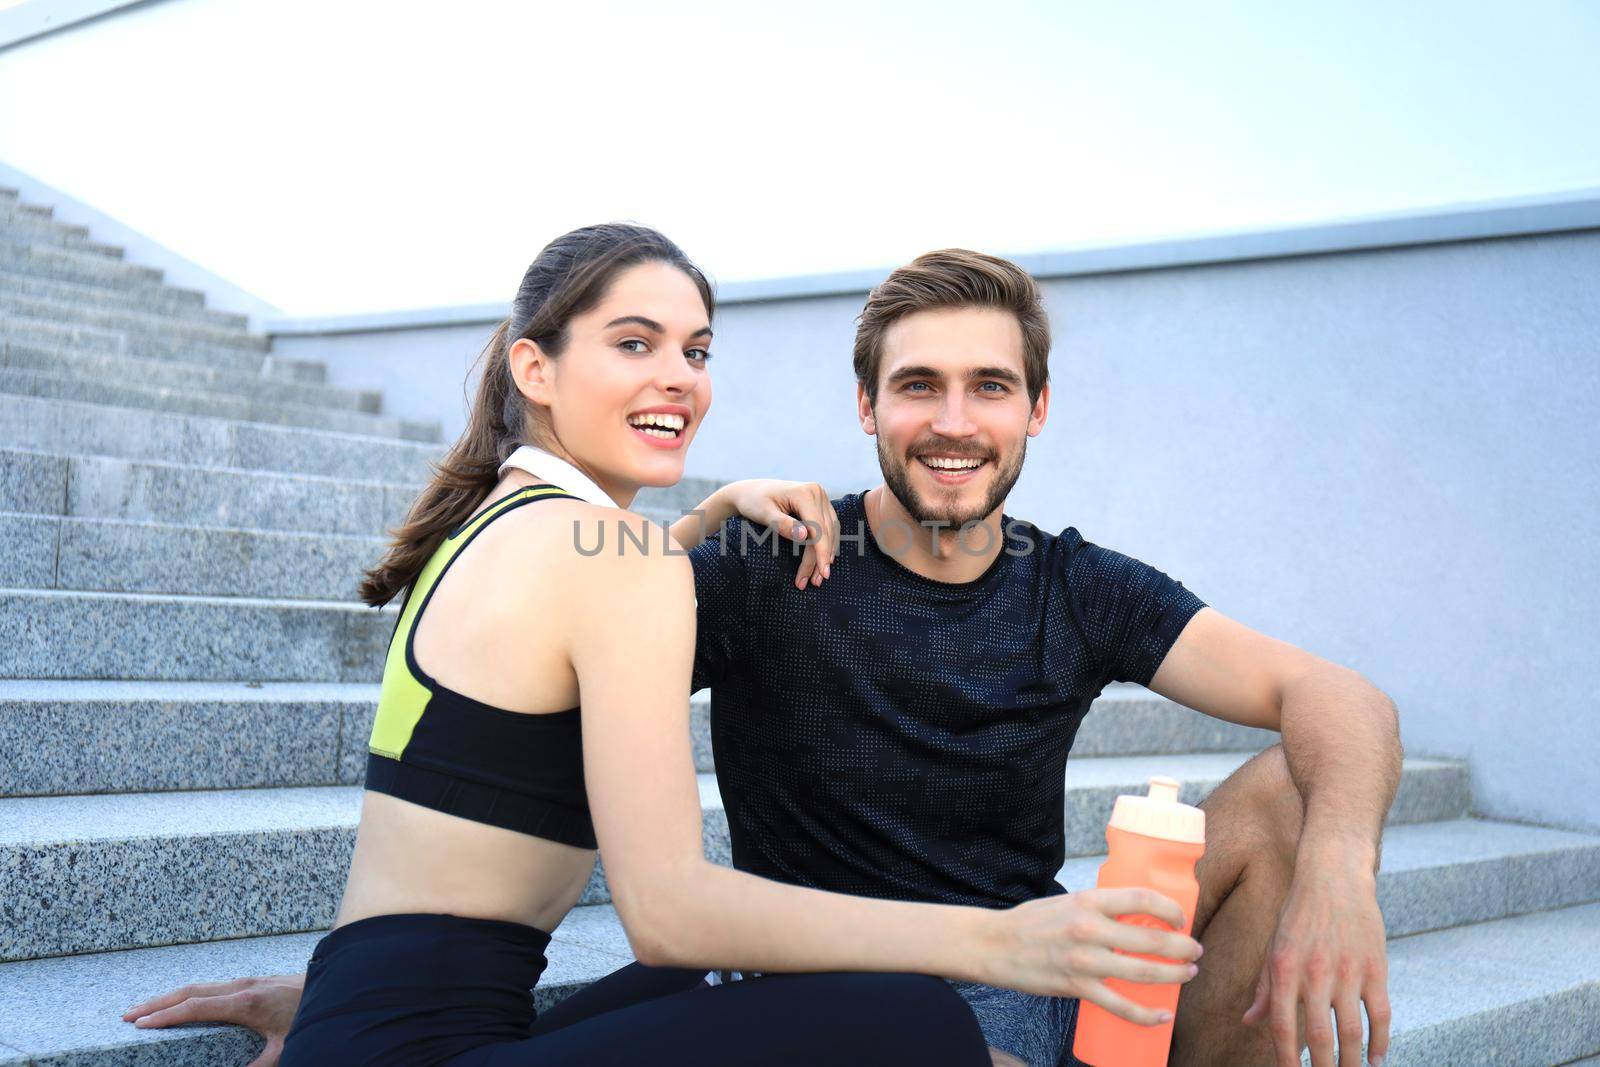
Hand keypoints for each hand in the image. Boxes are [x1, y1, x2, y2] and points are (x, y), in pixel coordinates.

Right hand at [122, 973, 304, 1066]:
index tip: (139, 1024)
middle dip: (157, 1003)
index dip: (166, 1016)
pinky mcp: (251, 981)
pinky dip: (188, 993)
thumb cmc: (310, 1016)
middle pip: (190, 991)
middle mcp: (241, 986)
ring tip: (145, 1010)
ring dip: (170, 996)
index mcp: (245, 1003)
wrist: (336, 985)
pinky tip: (180, 1003)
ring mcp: (245, 980)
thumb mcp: (285, 1048)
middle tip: (127, 1016)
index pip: (195, 1007)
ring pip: (199, 985)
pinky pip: (211, 985)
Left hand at [717, 479, 838, 589]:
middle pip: (825, 532)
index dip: (821, 552)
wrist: (750, 491)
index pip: (819, 528)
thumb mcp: (764, 514)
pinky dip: (826, 545)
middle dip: (820, 559)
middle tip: (814, 582)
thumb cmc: (753, 502)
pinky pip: (829, 527)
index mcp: (805, 493)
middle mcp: (817, 492)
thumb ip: (783, 524)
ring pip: (830, 531)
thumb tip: (804, 536)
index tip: (822, 573)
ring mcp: (820, 497)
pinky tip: (822, 560)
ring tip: (817, 577)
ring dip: (825, 555)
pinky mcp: (820, 504)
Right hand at [995, 888, 1201, 1024]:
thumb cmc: (1032, 921)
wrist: (994, 945)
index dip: (1170, 909)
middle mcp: (1089, 929)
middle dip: (1182, 947)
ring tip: (1187, 974)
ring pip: (1143, 973)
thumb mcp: (1068, 901)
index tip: (1181, 918)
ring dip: (1174, 975)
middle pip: (1151, 940)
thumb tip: (1138, 915)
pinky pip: (1120, 1006)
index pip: (1142, 899)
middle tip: (1195, 951)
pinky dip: (1146, 1015)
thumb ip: (1100, 908)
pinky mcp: (1077, 987)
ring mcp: (1084, 961)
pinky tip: (1163, 1016)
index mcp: (1088, 901)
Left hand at [1243, 865, 1390, 1066]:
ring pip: (1352, 1032)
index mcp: (1284, 968)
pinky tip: (1376, 1058)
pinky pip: (1380, 1014)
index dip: (1285, 1058)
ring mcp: (1348, 971)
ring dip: (1350, 1063)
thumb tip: (1250, 1022)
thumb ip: (1266, 989)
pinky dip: (1380, 1042)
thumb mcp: (1274, 947)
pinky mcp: (1375, 968)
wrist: (1334, 877)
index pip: (1283, 1026)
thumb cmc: (1299, 915)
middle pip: (1320, 1037)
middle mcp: (1315, 972)